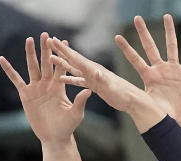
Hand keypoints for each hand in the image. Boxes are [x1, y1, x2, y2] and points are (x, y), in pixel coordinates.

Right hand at [0, 33, 91, 145]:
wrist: (54, 137)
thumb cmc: (67, 126)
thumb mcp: (76, 114)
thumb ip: (80, 102)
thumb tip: (88, 91)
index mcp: (59, 86)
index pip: (61, 67)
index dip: (62, 55)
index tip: (63, 41)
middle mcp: (47, 84)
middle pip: (46, 63)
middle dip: (45, 49)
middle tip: (45, 34)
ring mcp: (36, 88)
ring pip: (32, 67)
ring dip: (30, 54)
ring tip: (29, 39)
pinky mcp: (26, 94)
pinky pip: (16, 80)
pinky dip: (9, 70)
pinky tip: (2, 59)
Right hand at [50, 37, 165, 131]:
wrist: (132, 101)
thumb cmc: (123, 94)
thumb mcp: (111, 87)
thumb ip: (102, 79)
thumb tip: (94, 72)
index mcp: (94, 70)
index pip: (76, 58)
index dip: (64, 50)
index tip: (53, 40)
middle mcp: (92, 71)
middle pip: (73, 59)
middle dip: (61, 51)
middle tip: (48, 41)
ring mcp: (93, 78)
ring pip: (74, 69)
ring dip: (63, 64)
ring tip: (52, 57)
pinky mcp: (94, 86)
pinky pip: (79, 80)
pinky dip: (70, 78)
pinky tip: (62, 78)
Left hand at [116, 15, 180, 128]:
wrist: (179, 122)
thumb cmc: (162, 116)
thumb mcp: (148, 107)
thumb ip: (139, 101)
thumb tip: (124, 103)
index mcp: (149, 77)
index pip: (135, 60)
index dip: (127, 49)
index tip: (117, 37)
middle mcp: (160, 70)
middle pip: (150, 47)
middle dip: (143, 33)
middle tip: (137, 18)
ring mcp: (174, 71)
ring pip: (172, 46)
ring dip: (169, 31)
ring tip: (167, 16)